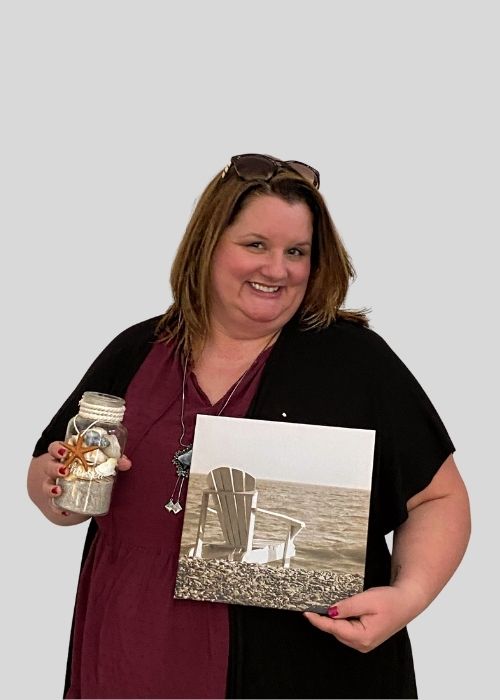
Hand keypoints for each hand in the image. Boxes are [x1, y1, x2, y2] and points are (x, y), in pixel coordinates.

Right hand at [27, 441, 131, 522]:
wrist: (75, 489)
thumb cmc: (86, 470)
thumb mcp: (97, 463)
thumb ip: (113, 461)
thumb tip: (126, 463)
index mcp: (65, 456)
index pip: (55, 448)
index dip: (57, 448)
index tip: (64, 450)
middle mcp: (55, 469)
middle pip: (49, 465)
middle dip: (55, 467)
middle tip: (64, 470)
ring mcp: (53, 485)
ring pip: (46, 485)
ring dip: (50, 488)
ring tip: (58, 491)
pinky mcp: (55, 500)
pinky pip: (52, 505)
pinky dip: (56, 508)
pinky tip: (63, 511)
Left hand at [303, 585, 420, 652]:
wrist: (407, 602)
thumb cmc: (391, 601)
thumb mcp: (367, 600)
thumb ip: (347, 606)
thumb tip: (330, 612)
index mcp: (363, 636)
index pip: (334, 628)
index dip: (318, 621)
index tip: (306, 613)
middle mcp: (363, 644)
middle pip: (336, 631)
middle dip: (325, 619)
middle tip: (314, 605)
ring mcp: (365, 642)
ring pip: (341, 631)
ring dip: (334, 620)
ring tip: (328, 606)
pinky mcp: (366, 637)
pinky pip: (348, 630)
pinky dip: (342, 621)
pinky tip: (341, 611)